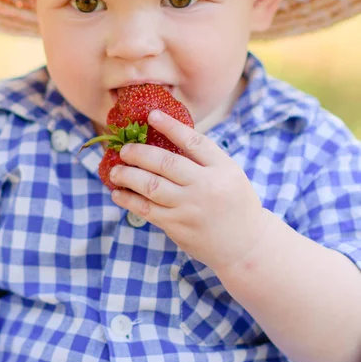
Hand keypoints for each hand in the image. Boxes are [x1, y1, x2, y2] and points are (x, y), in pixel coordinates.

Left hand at [110, 109, 269, 273]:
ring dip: (128, 176)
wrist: (245, 245)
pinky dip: (129, 200)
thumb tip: (169, 134)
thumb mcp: (230, 173)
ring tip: (115, 171)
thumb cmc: (235, 203)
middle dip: (139, 153)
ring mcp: (190, 207)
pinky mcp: (177, 226)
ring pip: (151, 186)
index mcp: (222, 168)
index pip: (193, 142)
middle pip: (166, 163)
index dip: (170, 126)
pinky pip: (147, 210)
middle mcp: (206, 186)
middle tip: (124, 150)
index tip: (152, 116)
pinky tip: (118, 194)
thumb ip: (205, 158)